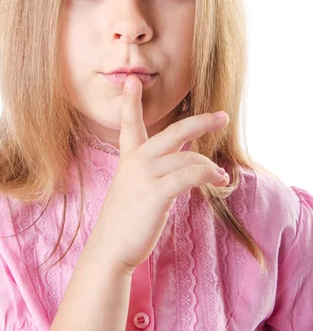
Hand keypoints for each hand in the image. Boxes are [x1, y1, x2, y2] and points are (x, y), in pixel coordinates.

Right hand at [88, 74, 229, 275]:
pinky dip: (208, 174)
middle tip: (221, 117)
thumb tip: (189, 166)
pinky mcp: (156, 193)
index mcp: (129, 159)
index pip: (129, 124)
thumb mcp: (133, 190)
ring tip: (220, 176)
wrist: (109, 249)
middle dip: (200, 121)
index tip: (131, 81)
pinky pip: (191, 174)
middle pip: (174, 132)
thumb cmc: (124, 222)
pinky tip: (217, 181)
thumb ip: (154, 173)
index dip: (130, 102)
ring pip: (189, 157)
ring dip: (210, 165)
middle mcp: (136, 161)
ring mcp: (145, 175)